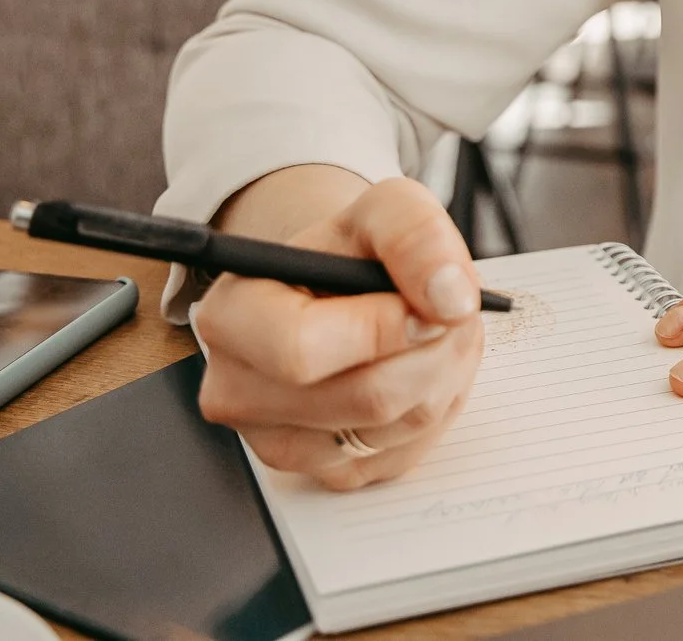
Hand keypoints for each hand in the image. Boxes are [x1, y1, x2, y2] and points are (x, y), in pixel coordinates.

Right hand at [192, 173, 486, 490]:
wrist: (338, 286)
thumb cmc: (349, 249)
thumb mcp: (384, 208)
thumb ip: (415, 234)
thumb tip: (450, 297)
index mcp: (231, 317)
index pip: (302, 349)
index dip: (384, 329)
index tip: (430, 302)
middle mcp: (238, 390)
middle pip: (367, 398)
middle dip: (435, 349)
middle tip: (450, 311)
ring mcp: (279, 443)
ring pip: (398, 428)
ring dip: (444, 374)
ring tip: (434, 331)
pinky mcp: (326, 473)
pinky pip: (406, 452)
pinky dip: (436, 406)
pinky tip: (421, 367)